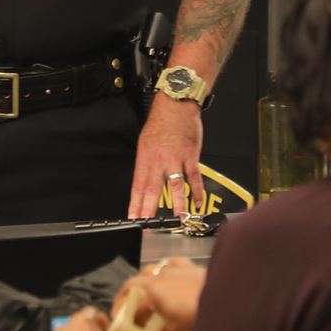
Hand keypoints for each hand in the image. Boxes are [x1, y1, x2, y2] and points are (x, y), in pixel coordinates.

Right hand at [116, 257, 206, 330]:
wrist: (225, 299)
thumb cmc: (195, 317)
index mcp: (151, 291)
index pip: (130, 303)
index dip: (123, 315)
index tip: (121, 325)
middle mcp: (158, 276)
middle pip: (133, 282)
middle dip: (126, 295)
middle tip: (126, 308)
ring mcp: (173, 268)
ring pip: (151, 269)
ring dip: (144, 281)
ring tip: (146, 292)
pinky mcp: (188, 265)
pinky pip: (171, 263)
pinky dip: (166, 269)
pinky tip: (168, 275)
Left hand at [127, 97, 204, 217]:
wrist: (175, 105)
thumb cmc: (160, 123)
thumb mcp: (145, 143)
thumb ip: (146, 165)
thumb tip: (144, 184)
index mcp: (145, 159)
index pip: (138, 186)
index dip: (135, 203)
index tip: (133, 217)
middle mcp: (159, 161)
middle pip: (153, 189)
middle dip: (149, 209)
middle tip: (149, 225)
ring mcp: (175, 159)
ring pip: (175, 185)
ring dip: (177, 204)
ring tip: (178, 219)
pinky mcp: (191, 155)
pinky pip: (194, 176)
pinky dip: (196, 191)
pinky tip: (197, 203)